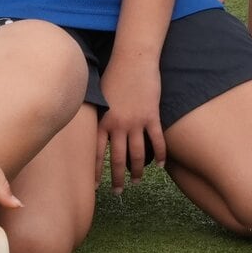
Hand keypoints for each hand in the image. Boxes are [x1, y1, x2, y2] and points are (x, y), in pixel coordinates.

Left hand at [97, 52, 164, 190]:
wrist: (134, 60)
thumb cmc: (115, 75)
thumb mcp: (100, 96)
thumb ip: (98, 116)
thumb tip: (92, 129)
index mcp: (103, 121)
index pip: (97, 152)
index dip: (96, 172)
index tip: (95, 187)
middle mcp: (119, 124)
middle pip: (118, 158)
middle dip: (117, 178)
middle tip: (118, 192)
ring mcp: (136, 121)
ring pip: (138, 153)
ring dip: (137, 171)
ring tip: (136, 182)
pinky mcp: (152, 116)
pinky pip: (157, 140)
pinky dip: (159, 154)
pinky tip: (159, 165)